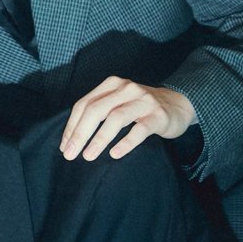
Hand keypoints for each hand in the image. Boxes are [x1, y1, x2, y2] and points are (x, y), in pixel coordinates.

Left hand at [61, 77, 195, 161]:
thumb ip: (98, 111)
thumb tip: (72, 137)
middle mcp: (126, 89)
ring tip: (88, 156)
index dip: (72, 126)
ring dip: (99, 139)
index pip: (84, 104)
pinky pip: (139, 130)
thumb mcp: (118, 102)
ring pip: (116, 118)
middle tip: (70, 154)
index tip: (64, 146)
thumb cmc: (140, 108)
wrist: (178, 105)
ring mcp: (143, 101)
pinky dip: (125, 142)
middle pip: (96, 110)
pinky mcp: (158, 116)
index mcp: (111, 84)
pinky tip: (114, 154)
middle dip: (80, 133)